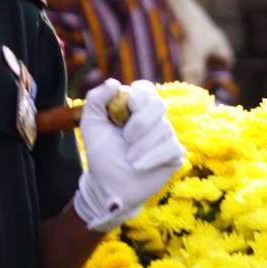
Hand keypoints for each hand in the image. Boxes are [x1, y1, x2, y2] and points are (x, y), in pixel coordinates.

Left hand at [70, 81, 184, 231]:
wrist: (107, 185)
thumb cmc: (101, 154)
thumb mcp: (91, 125)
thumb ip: (96, 100)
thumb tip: (113, 82)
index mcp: (136, 109)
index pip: (146, 89)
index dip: (140, 94)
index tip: (128, 106)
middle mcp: (155, 120)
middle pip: (158, 105)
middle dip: (139, 123)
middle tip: (125, 139)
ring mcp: (167, 137)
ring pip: (163, 129)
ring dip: (141, 146)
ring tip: (129, 159)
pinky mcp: (175, 155)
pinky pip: (171, 148)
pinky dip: (152, 158)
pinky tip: (139, 167)